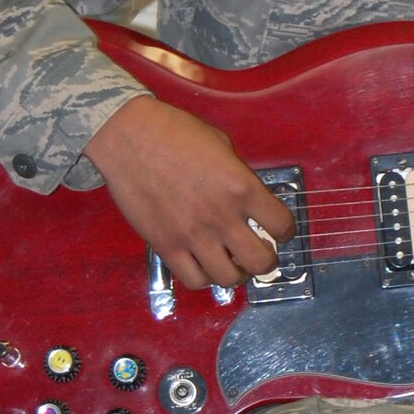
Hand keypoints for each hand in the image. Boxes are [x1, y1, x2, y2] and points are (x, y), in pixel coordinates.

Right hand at [83, 94, 295, 289]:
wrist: (127, 136)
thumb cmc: (174, 132)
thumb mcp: (221, 145)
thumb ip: (239, 177)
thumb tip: (249, 202)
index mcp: (241, 187)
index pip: (282, 225)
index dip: (285, 230)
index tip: (279, 230)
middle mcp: (222, 217)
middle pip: (262, 262)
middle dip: (266, 260)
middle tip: (258, 252)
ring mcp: (193, 236)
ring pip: (230, 279)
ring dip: (237, 273)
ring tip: (231, 261)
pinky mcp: (166, 247)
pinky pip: (194, 281)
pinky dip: (204, 277)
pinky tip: (203, 263)